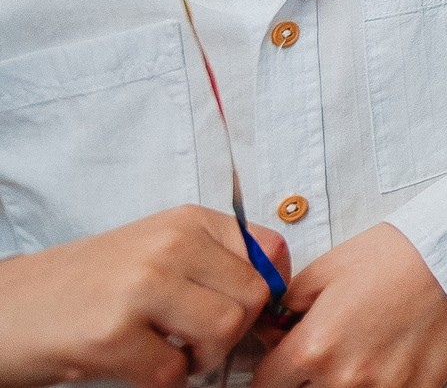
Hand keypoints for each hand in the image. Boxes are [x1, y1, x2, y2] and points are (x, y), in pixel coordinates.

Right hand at [0, 207, 286, 387]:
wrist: (4, 310)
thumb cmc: (84, 287)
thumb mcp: (154, 253)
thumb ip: (211, 263)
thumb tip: (274, 296)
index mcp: (185, 222)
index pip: (270, 251)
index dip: (268, 292)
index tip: (244, 314)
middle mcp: (169, 245)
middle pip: (254, 297)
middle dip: (235, 333)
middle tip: (198, 344)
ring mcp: (140, 287)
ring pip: (224, 332)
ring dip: (202, 359)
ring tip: (169, 354)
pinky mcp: (112, 335)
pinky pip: (173, 373)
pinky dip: (162, 382)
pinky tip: (136, 366)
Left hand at [251, 224, 446, 387]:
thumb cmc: (387, 258)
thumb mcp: (321, 272)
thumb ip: (284, 310)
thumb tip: (270, 333)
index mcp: (312, 349)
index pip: (265, 385)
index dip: (272, 371)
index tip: (282, 363)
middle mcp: (343, 379)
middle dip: (305, 379)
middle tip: (327, 353)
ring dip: (343, 382)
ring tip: (360, 355)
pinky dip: (381, 384)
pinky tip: (388, 362)